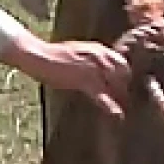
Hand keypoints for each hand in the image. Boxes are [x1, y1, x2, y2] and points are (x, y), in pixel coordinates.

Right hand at [4, 32, 128, 115]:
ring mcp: (93, 68)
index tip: (124, 88)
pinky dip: (111, 106)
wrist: (38, 56)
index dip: (124, 77)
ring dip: (121, 97)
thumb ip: (92, 60)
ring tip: (122, 110)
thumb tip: (102, 72)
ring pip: (116, 85)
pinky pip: (103, 95)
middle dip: (125, 88)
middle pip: (123, 75)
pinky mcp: (84, 80)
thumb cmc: (54, 56)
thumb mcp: (78, 52)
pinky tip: (118, 115)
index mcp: (98, 49)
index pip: (122, 63)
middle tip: (124, 101)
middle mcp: (99, 56)